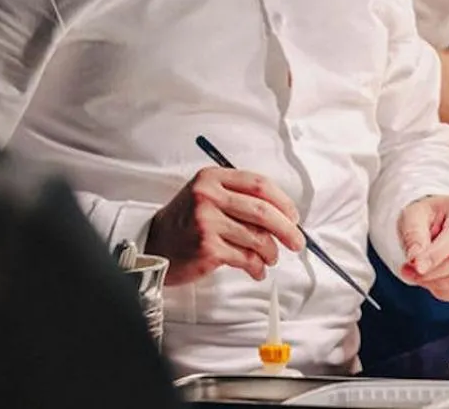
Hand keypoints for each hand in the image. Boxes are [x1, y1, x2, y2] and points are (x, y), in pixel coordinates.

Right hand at [145, 167, 304, 285]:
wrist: (152, 245)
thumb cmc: (185, 221)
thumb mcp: (207, 195)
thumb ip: (239, 196)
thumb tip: (283, 214)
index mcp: (212, 178)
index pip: (260, 185)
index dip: (283, 202)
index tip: (294, 216)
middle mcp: (208, 197)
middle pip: (263, 211)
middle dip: (287, 229)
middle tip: (297, 242)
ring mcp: (207, 222)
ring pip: (256, 237)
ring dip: (270, 251)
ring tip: (271, 257)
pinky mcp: (207, 248)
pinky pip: (244, 257)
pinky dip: (256, 266)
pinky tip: (257, 269)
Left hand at [398, 195, 448, 301]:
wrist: (440, 222)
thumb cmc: (428, 217)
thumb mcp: (413, 216)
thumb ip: (413, 236)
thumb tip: (416, 259)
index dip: (435, 256)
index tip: (416, 267)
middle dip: (432, 273)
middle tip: (410, 272)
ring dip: (437, 285)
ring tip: (420, 276)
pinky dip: (446, 293)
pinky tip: (434, 282)